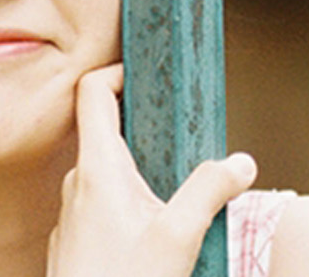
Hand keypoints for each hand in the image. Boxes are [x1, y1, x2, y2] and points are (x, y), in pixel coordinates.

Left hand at [46, 63, 256, 276]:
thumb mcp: (178, 236)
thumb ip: (208, 192)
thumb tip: (238, 163)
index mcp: (97, 168)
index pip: (91, 95)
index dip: (115, 72)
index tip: (142, 72)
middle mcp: (75, 181)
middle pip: (101, 133)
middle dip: (139, 130)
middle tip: (174, 133)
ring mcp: (70, 207)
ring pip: (103, 173)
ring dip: (135, 173)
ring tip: (171, 190)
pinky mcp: (72, 232)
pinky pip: (97, 202)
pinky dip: (123, 202)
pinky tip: (148, 226)